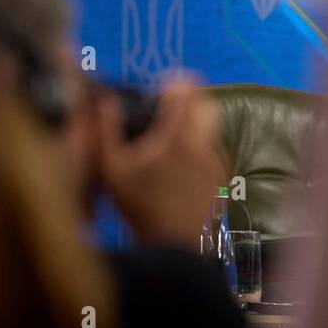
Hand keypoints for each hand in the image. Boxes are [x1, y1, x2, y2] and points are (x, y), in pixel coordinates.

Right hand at [94, 75, 225, 246]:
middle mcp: (204, 142)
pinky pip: (214, 147)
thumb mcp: (112, 170)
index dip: (173, 83)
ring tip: (169, 134)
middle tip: (166, 106)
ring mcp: (217, 159)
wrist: (175, 244)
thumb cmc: (140, 208)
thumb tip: (105, 100)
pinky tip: (179, 162)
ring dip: (195, 120)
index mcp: (178, 136)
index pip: (187, 89)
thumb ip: (107, 130)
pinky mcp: (222, 174)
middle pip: (206, 101)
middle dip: (188, 98)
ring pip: (212, 125)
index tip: (160, 88)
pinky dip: (200, 144)